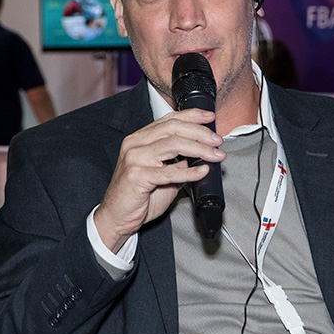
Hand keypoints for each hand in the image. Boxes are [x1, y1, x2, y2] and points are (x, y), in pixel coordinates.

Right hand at [94, 108, 224, 252]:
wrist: (116, 217)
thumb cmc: (137, 197)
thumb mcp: (162, 175)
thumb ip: (179, 163)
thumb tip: (202, 155)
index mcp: (140, 139)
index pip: (168, 120)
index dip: (191, 116)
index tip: (209, 117)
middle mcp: (135, 144)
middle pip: (173, 128)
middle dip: (200, 132)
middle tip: (217, 140)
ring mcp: (135, 159)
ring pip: (173, 145)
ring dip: (199, 149)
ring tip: (215, 154)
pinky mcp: (137, 177)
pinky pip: (168, 172)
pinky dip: (189, 171)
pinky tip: (202, 171)